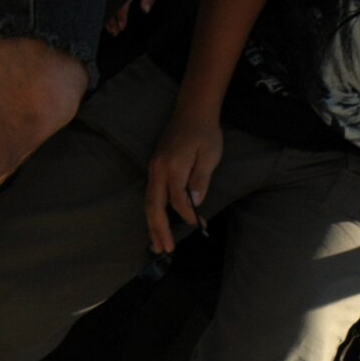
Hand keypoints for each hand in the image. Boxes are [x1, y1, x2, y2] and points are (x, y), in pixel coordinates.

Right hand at [107, 0, 160, 35]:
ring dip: (108, 16)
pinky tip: (106, 16)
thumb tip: (145, 10)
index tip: (121, 28)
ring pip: (107, 2)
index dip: (121, 17)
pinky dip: (105, 6)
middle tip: (114, 33)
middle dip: (112, 21)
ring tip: (110, 29)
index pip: (122, 5)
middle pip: (111, 6)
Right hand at [144, 111, 221, 254]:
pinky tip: (157, 224)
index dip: (187, 215)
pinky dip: (153, 212)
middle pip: (154, 206)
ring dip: (152, 225)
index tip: (200, 225)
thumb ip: (200, 179)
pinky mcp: (154, 168)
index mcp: (173, 166)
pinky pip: (151, 195)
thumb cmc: (205, 132)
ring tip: (157, 245)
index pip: (177, 200)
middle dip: (159, 230)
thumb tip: (193, 203)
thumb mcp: (210, 154)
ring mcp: (153, 168)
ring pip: (149, 202)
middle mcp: (158, 169)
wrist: (192, 110)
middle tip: (165, 250)